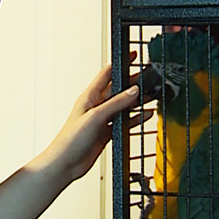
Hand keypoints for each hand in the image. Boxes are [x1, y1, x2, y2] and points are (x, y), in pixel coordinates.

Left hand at [41, 62, 149, 183]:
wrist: (66, 163)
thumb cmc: (71, 140)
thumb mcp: (95, 117)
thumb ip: (115, 103)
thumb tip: (133, 91)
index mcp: (89, 97)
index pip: (107, 74)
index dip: (120, 63)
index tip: (132, 55)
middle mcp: (96, 106)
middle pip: (118, 90)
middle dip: (133, 83)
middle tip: (148, 77)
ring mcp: (102, 119)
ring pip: (123, 106)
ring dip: (136, 102)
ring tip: (152, 95)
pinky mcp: (106, 132)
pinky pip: (124, 122)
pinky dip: (135, 119)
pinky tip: (146, 115)